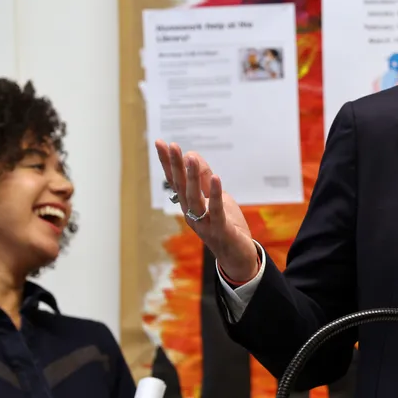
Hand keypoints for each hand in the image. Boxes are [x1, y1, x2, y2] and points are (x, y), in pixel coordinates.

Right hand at [155, 140, 259, 282]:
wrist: (237, 255)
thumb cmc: (225, 224)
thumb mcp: (215, 196)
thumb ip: (204, 178)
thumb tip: (192, 154)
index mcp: (189, 204)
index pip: (175, 180)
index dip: (168, 162)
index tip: (160, 142)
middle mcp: (191, 213)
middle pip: (181, 187)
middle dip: (176, 165)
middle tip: (171, 145)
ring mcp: (204, 223)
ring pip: (194, 197)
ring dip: (192, 176)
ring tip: (190, 156)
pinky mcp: (220, 229)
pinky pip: (216, 209)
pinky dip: (214, 194)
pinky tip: (215, 178)